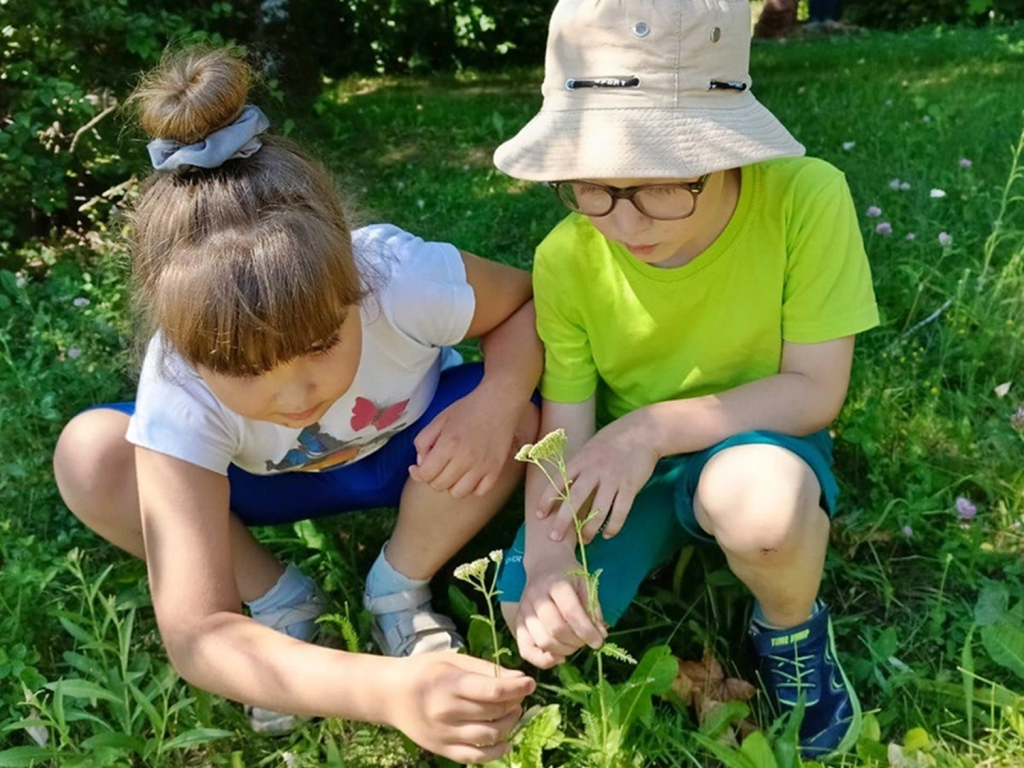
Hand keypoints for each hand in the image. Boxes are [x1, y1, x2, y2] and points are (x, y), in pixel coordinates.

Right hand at [390, 653, 535, 763]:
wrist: (390, 694)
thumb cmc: (425, 671)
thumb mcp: (453, 660)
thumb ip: (486, 670)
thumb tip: (520, 680)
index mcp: (450, 684)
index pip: (492, 691)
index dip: (517, 688)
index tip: (530, 683)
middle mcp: (446, 711)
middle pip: (494, 713)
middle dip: (514, 703)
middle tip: (517, 696)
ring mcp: (444, 734)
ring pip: (489, 736)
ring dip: (509, 725)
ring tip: (511, 713)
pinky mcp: (442, 749)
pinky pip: (475, 757)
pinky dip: (496, 752)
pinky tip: (505, 741)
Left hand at [409, 384, 529, 497]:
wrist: (499, 403)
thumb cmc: (468, 409)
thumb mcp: (438, 420)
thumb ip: (423, 441)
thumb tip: (421, 463)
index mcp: (448, 445)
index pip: (425, 474)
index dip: (417, 473)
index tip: (417, 468)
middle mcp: (465, 459)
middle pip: (439, 486)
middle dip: (433, 477)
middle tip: (436, 465)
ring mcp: (482, 467)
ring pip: (458, 493)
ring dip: (451, 485)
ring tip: (453, 471)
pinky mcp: (495, 470)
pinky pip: (479, 492)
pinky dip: (471, 487)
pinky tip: (469, 474)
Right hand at [507, 555, 606, 668]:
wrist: (544, 564)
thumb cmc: (568, 575)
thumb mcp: (585, 584)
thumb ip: (593, 609)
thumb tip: (601, 635)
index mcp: (555, 584)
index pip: (571, 613)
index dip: (587, 631)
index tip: (599, 641)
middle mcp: (536, 597)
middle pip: (556, 630)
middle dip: (576, 642)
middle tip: (587, 641)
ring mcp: (524, 611)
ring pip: (543, 642)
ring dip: (564, 651)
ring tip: (574, 644)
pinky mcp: (518, 623)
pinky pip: (526, 650)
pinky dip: (543, 660)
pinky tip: (559, 656)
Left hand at [537, 410, 659, 544]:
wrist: (643, 431)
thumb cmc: (613, 440)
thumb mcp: (590, 449)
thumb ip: (579, 467)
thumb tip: (565, 487)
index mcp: (581, 460)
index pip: (558, 481)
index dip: (547, 499)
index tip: (539, 514)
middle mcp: (594, 470)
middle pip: (575, 499)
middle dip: (563, 520)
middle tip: (555, 537)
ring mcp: (613, 479)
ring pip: (598, 511)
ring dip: (589, 529)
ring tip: (585, 540)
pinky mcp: (630, 487)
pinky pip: (620, 512)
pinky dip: (613, 527)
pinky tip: (607, 534)